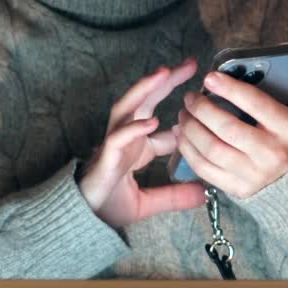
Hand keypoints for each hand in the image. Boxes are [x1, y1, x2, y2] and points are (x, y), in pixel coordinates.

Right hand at [79, 59, 206, 227]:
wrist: (81, 222)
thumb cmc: (108, 207)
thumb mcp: (149, 202)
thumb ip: (174, 196)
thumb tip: (202, 194)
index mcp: (136, 146)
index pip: (160, 119)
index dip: (183, 109)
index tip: (206, 99)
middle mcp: (125, 139)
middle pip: (145, 101)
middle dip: (165, 81)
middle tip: (189, 64)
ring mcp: (114, 145)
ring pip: (127, 108)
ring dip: (144, 89)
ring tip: (164, 73)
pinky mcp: (105, 158)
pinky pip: (118, 138)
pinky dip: (134, 129)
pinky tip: (152, 122)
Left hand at [175, 61, 287, 198]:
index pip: (255, 104)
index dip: (229, 89)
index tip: (209, 77)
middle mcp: (272, 153)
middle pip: (227, 128)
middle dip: (202, 109)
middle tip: (190, 97)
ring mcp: (254, 174)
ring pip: (211, 150)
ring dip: (191, 129)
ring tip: (184, 114)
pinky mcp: (239, 188)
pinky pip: (205, 169)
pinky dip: (188, 150)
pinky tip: (183, 135)